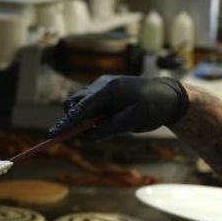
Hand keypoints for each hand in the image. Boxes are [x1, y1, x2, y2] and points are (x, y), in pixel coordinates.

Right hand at [48, 75, 188, 138]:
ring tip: (108, 125)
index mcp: (109, 90)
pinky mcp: (105, 91)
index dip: (66, 122)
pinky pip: (91, 104)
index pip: (81, 108)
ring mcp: (102, 86)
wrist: (168, 95)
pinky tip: (111, 119)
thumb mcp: (132, 122)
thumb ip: (107, 128)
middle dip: (74, 119)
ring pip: (81, 103)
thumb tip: (86, 135)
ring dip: (85, 118)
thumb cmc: (153, 107)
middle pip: (74, 103)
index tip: (53, 135)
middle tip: (87, 133)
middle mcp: (102, 85)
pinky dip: (93, 115)